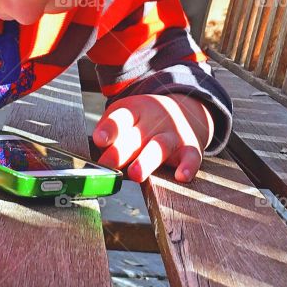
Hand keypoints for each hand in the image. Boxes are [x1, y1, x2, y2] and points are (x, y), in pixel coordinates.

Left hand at [92, 93, 212, 183]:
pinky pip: (192, 157)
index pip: (120, 118)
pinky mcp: (190, 148)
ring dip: (147, 160)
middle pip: (137, 135)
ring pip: (160, 146)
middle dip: (121, 151)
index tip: (99, 139)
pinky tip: (181, 176)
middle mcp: (154, 121)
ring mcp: (173, 134)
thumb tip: (95, 152)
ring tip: (136, 174)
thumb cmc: (143, 121)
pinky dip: (189, 166)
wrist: (184, 110)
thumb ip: (109, 131)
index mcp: (135, 110)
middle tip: (108, 165)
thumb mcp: (125, 116)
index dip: (110, 129)